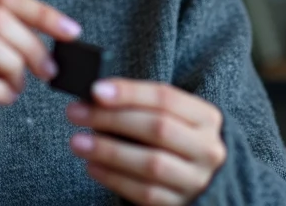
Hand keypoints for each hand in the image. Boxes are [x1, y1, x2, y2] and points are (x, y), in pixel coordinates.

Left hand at [66, 78, 226, 205]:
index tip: (95, 90)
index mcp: (206, 117)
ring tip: (78, 142)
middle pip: (157, 128)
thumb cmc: (172, 140)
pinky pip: (144, 192)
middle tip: (77, 113)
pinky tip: (93, 166)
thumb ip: (139, 104)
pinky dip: (114, 178)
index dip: (129, 92)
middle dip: (112, 119)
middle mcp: (207, 148)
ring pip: (151, 163)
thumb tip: (97, 94)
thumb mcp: (167, 116)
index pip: (165, 97)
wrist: (195, 179)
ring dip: (109, 151)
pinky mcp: (180, 204)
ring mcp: (196, 179)